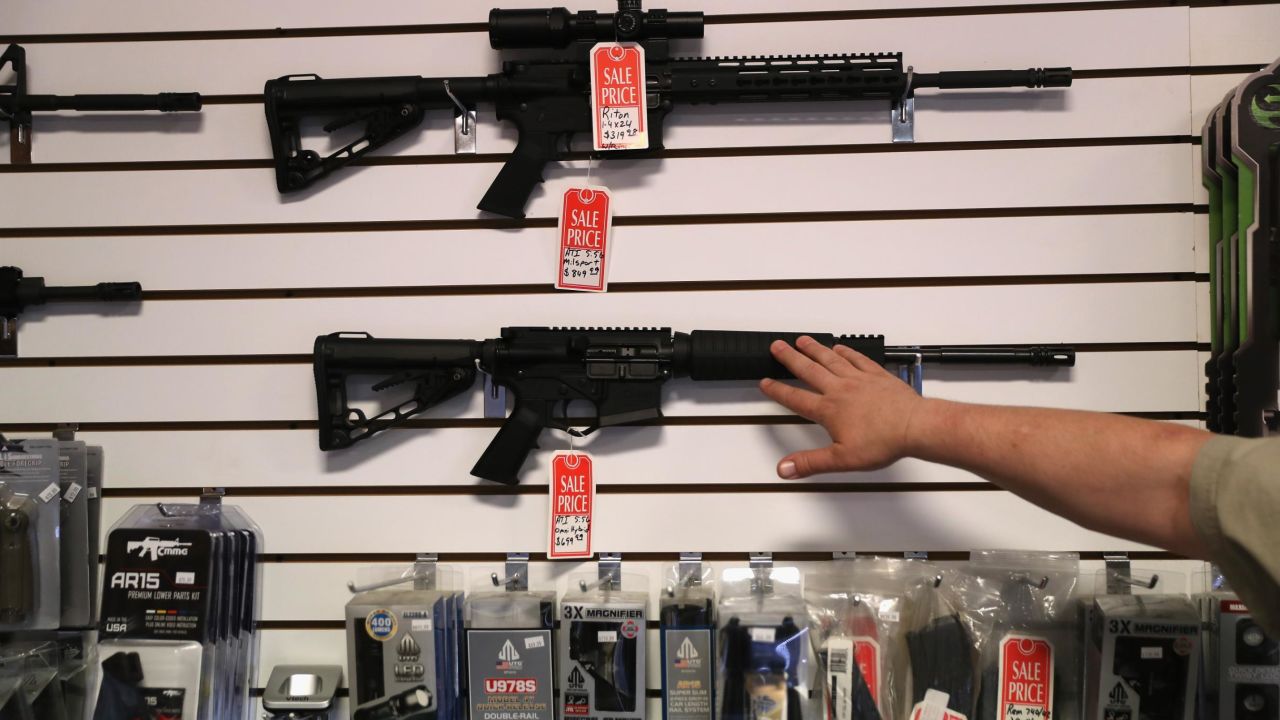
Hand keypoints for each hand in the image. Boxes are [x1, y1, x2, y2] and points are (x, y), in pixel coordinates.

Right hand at [759, 336, 926, 477]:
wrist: (915, 426)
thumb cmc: (883, 442)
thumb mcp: (842, 459)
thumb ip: (810, 463)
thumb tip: (785, 468)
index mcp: (829, 410)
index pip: (796, 398)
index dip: (778, 391)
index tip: (765, 382)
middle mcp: (840, 390)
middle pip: (809, 370)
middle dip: (790, 358)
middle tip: (777, 346)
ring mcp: (859, 379)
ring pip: (830, 359)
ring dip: (814, 349)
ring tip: (802, 340)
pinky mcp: (877, 375)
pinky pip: (857, 358)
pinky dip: (846, 351)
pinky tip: (840, 347)